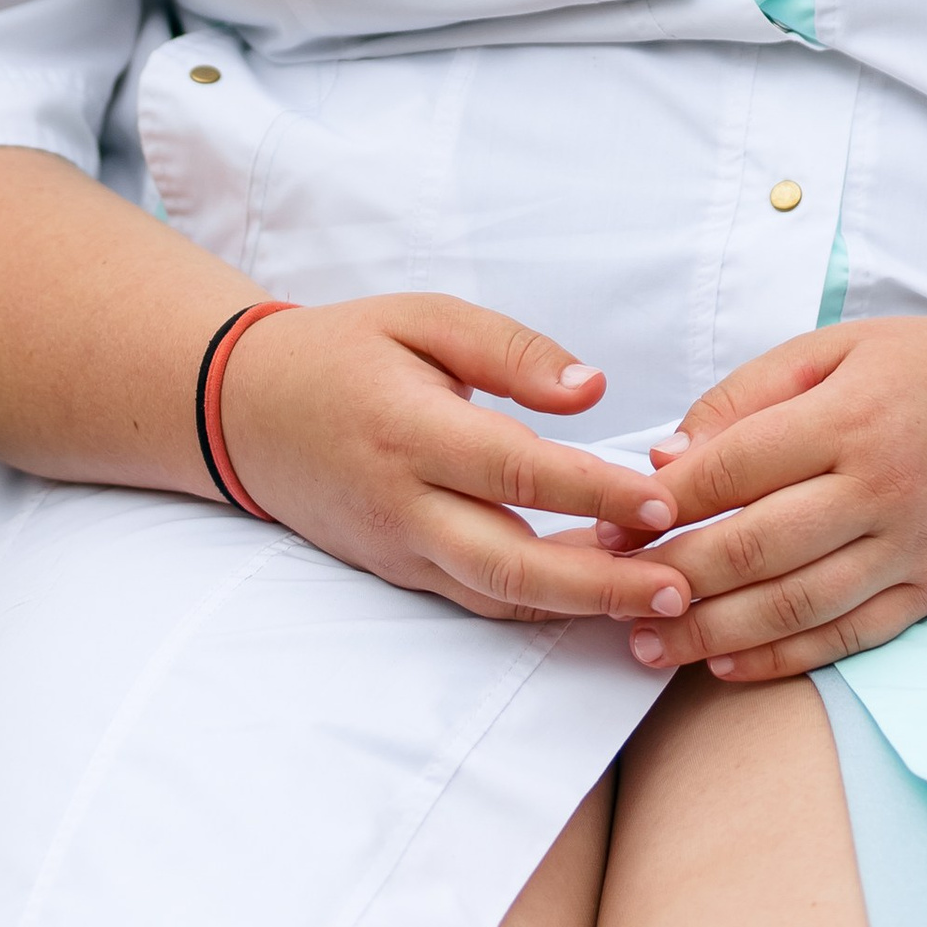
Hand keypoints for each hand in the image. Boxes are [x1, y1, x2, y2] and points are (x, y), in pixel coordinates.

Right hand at [215, 294, 699, 633]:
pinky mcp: (400, 573)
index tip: (661, 503)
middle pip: (510, 567)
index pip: (514, 472)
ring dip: (580, 608)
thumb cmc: (344, 350)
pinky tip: (599, 597)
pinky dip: (540, 607)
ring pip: (497, 600)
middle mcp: (403, 505)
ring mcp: (398, 551)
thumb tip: (593, 390)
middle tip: (682, 589)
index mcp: (409, 429)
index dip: (591, 492)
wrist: (243, 411)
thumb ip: (510, 351)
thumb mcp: (422, 317)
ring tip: (661, 603)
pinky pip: (477, 601)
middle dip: (601, 587)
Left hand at [608, 311, 926, 685]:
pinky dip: (783, 658)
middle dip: (672, 576)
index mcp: (849, 416)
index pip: (734, 466)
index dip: (661, 500)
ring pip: (794, 604)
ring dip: (712, 631)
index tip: (605, 518)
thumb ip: (751, 394)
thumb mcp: (839, 346)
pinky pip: (847, 636)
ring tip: (649, 643)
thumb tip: (670, 457)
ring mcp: (911, 548)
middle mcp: (879, 488)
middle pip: (755, 545)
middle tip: (608, 594)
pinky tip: (727, 664)